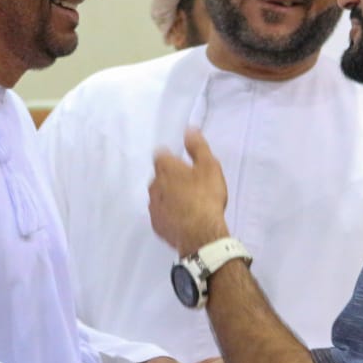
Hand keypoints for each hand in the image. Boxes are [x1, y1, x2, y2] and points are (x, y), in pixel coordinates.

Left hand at [148, 129, 230, 255]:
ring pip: (158, 195)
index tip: (183, 163)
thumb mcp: (209, 166)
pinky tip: (182, 217)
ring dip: (168, 196)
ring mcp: (153, 206)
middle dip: (170, 177)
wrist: (201, 233)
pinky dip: (169, 213)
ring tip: (188, 203)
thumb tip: (189, 129)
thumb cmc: (206, 196)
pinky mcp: (156, 224)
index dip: (171, 157)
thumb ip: (197, 146)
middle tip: (190, 184)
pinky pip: (161, 213)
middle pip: (159, 176)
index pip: (161, 154)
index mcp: (165, 167)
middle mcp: (154, 184)